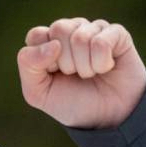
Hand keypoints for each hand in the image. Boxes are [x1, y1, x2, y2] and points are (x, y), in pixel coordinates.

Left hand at [16, 18, 145, 129]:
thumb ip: (29, 64)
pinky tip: (106, 68)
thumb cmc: (72, 102)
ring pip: (80, 37)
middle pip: (59, 29)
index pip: (37, 35)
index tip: (54, 74)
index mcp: (47, 41)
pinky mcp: (116, 34)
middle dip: (66, 62)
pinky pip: (101, 42)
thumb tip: (53, 44)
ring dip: (85, 66)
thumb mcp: (38, 92)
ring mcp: (93, 30)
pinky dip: (102, 63)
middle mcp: (70, 31)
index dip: (44, 59)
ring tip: (91, 74)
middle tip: (75, 75)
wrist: (108, 118)